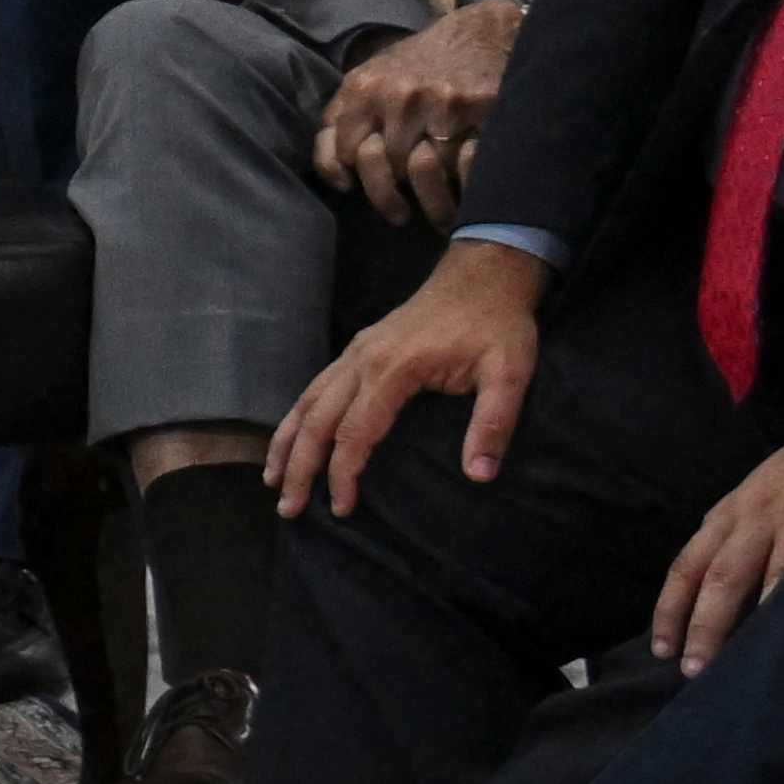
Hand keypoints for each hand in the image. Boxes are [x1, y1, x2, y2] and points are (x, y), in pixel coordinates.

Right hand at [270, 241, 545, 514]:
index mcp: (394, 368)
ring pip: (307, 402)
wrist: (483, 274)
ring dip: (286, 443)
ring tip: (272, 480)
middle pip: (317, 421)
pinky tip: (290, 438)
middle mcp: (362, 360)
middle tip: (288, 509)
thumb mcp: (510, 372)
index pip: (356, 432)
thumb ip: (494, 422)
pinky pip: (316, 387)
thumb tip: (480, 475)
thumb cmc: (498, 324)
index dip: (344, 474)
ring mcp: (355, 352)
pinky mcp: (357, 349)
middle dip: (299, 467)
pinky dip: (296, 417)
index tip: (341, 509)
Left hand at [309, 1, 518, 232]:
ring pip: (423, 172)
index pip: (342, 152)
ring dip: (431, 197)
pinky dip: (463, 183)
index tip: (356, 189)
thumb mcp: (372, 75)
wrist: (482, 29)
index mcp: (363, 88)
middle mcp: (396, 95)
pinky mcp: (477, 109)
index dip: (349, 176)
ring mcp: (437, 102)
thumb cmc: (421, 62)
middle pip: (384, 168)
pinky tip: (465, 188)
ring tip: (438, 210)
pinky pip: (463, 166)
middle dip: (390, 196)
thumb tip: (335, 173)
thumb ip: (344, 115)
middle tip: (399, 213)